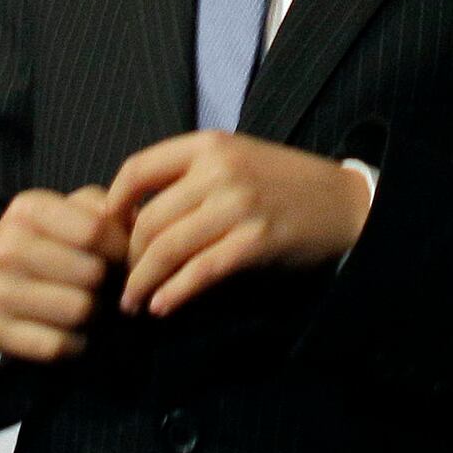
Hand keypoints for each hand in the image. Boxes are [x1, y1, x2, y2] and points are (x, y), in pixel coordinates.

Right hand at [0, 184, 126, 363]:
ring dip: (94, 313)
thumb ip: (104, 209)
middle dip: (109, 281)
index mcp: (28, 211)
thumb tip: (138, 227)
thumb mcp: (66, 211)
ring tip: (91, 304)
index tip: (124, 255)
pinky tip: (73, 331)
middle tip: (108, 284)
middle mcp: (7, 248)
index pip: (93, 230)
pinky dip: (75, 343)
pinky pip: (57, 345)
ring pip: (78, 310)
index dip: (120, 246)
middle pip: (90, 273)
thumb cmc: (43, 242)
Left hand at [103, 130, 371, 319]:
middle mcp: (220, 170)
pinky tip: (162, 307)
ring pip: (168, 248)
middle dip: (127, 258)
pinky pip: (200, 271)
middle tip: (121, 281)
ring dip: (142, 282)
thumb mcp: (235, 161)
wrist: (343, 203)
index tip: (108, 234)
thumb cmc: (282, 184)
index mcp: (210, 145)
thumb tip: (129, 215)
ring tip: (133, 302)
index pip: (138, 169)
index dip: (113, 205)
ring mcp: (239, 205)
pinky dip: (174, 293)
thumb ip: (189, 178)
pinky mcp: (256, 241)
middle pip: (148, 218)